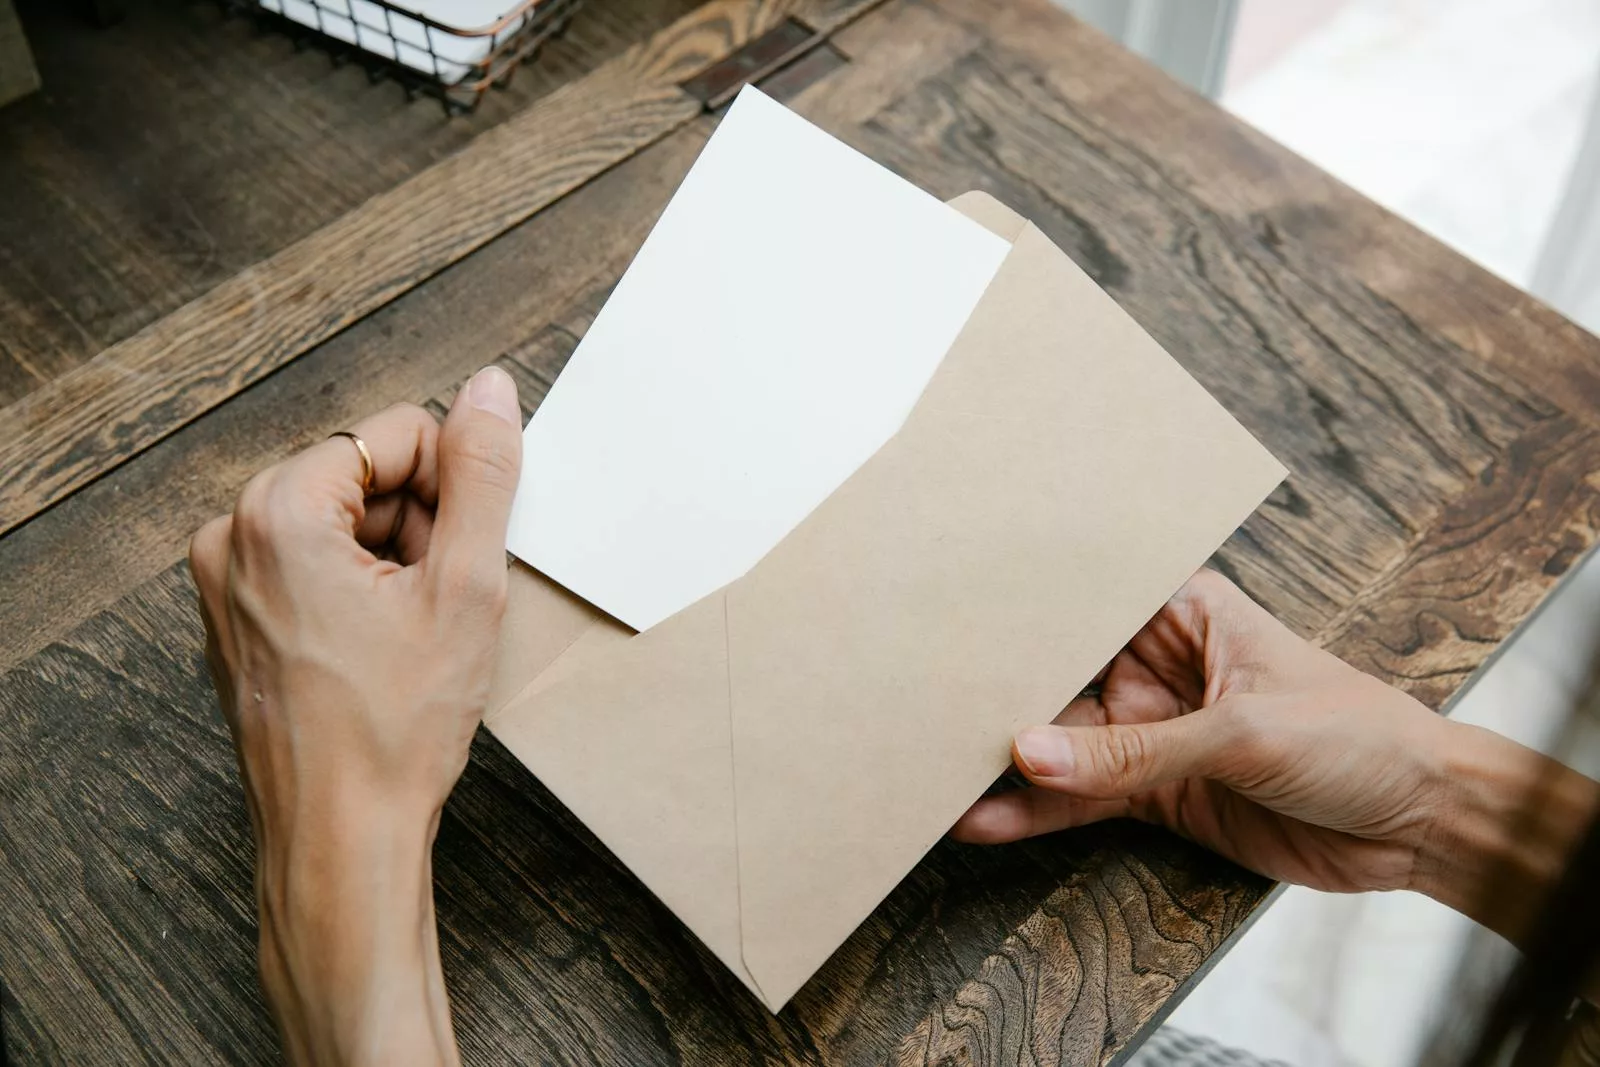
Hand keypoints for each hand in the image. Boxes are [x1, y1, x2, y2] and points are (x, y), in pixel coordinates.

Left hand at [189, 366, 522, 1066]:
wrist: (340, 839)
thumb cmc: (396, 728)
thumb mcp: (465, 587)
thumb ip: (483, 476)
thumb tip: (491, 390)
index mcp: (277, 512)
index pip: (395, 433)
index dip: (450, 490)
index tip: (459, 563)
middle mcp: (231, 537)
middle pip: (363, 476)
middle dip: (420, 528)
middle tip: (439, 606)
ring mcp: (225, 585)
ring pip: (343, 524)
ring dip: (395, 563)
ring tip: (412, 637)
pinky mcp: (235, 624)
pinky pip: (312, 568)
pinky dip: (360, 594)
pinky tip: (382, 654)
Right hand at [952, 570, 1597, 936]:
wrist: (1421, 823)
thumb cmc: (1357, 736)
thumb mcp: (1240, 732)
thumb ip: (1130, 751)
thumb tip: (1031, 753)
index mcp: (1184, 611)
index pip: (1086, 604)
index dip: (1022, 612)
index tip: (952, 624)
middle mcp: (1159, 665)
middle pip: (1060, 677)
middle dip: (999, 695)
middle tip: (925, 713)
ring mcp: (1155, 733)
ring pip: (1063, 745)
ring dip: (1008, 766)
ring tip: (938, 780)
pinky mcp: (1159, 793)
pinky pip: (1086, 800)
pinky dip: (1039, 814)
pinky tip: (987, 820)